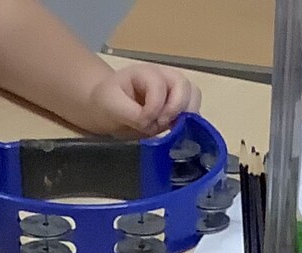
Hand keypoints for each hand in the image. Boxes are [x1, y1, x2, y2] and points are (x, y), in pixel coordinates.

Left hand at [84, 61, 200, 135]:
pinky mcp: (177, 107)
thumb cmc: (108, 103)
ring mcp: (172, 91)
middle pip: (184, 85)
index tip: (142, 122)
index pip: (159, 86)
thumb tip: (151, 123)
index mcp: (145, 72)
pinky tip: (176, 130)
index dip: (154, 108)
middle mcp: (163, 77)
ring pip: (193, 96)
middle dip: (175, 109)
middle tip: (161, 123)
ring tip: (170, 127)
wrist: (107, 109)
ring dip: (186, 115)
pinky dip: (189, 122)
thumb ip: (132, 114)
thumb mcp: (112, 106)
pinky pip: (193, 110)